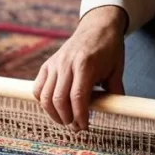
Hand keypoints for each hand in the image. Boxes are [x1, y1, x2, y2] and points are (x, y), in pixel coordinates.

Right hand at [32, 5, 126, 131]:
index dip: (80, 116)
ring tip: (65, 120)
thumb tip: (115, 113)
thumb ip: (114, 92)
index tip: (85, 126)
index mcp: (86, 64)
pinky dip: (43, 101)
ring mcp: (55, 63)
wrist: (97, 26)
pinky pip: (38, 88)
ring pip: (45, 96)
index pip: (78, 96)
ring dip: (54, 114)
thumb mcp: (117, 70)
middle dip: (66, 119)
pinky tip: (54, 107)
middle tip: (76, 127)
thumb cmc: (109, 49)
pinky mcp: (48, 64)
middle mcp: (67, 63)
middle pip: (59, 99)